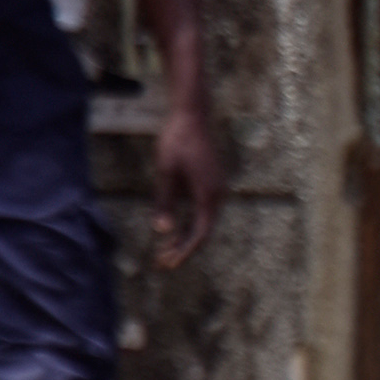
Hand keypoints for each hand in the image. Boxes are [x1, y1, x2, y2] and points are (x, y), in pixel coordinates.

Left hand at [151, 96, 223, 268]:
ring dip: (186, 236)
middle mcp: (218, 194)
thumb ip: (165, 202)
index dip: (184, 251)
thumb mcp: (165, 172)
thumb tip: (162, 231)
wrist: (192, 115)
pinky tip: (175, 227)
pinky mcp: (212, 182)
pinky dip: (190, 223)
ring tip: (166, 249)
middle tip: (161, 262)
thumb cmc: (177, 141)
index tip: (168, 264)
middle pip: (203, 231)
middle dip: (183, 248)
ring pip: (204, 221)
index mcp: (208, 194)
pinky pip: (204, 210)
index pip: (200, 234)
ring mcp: (217, 188)